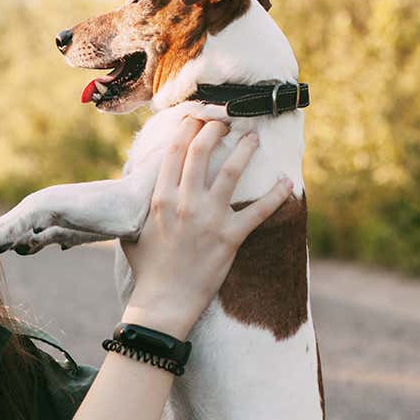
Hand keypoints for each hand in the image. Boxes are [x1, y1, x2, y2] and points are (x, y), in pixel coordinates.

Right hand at [119, 118, 293, 337]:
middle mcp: (184, 202)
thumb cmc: (148, 271)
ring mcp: (209, 218)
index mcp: (160, 199)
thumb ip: (138, 210)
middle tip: (226, 121)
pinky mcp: (231, 236)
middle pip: (202, 151)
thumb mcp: (133, 233)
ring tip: (253, 137)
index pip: (175, 152)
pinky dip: (276, 194)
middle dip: (215, 129)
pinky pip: (260, 210)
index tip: (196, 118)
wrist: (164, 301)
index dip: (187, 129)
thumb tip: (136, 194)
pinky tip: (286, 182)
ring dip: (245, 149)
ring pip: (232, 171)